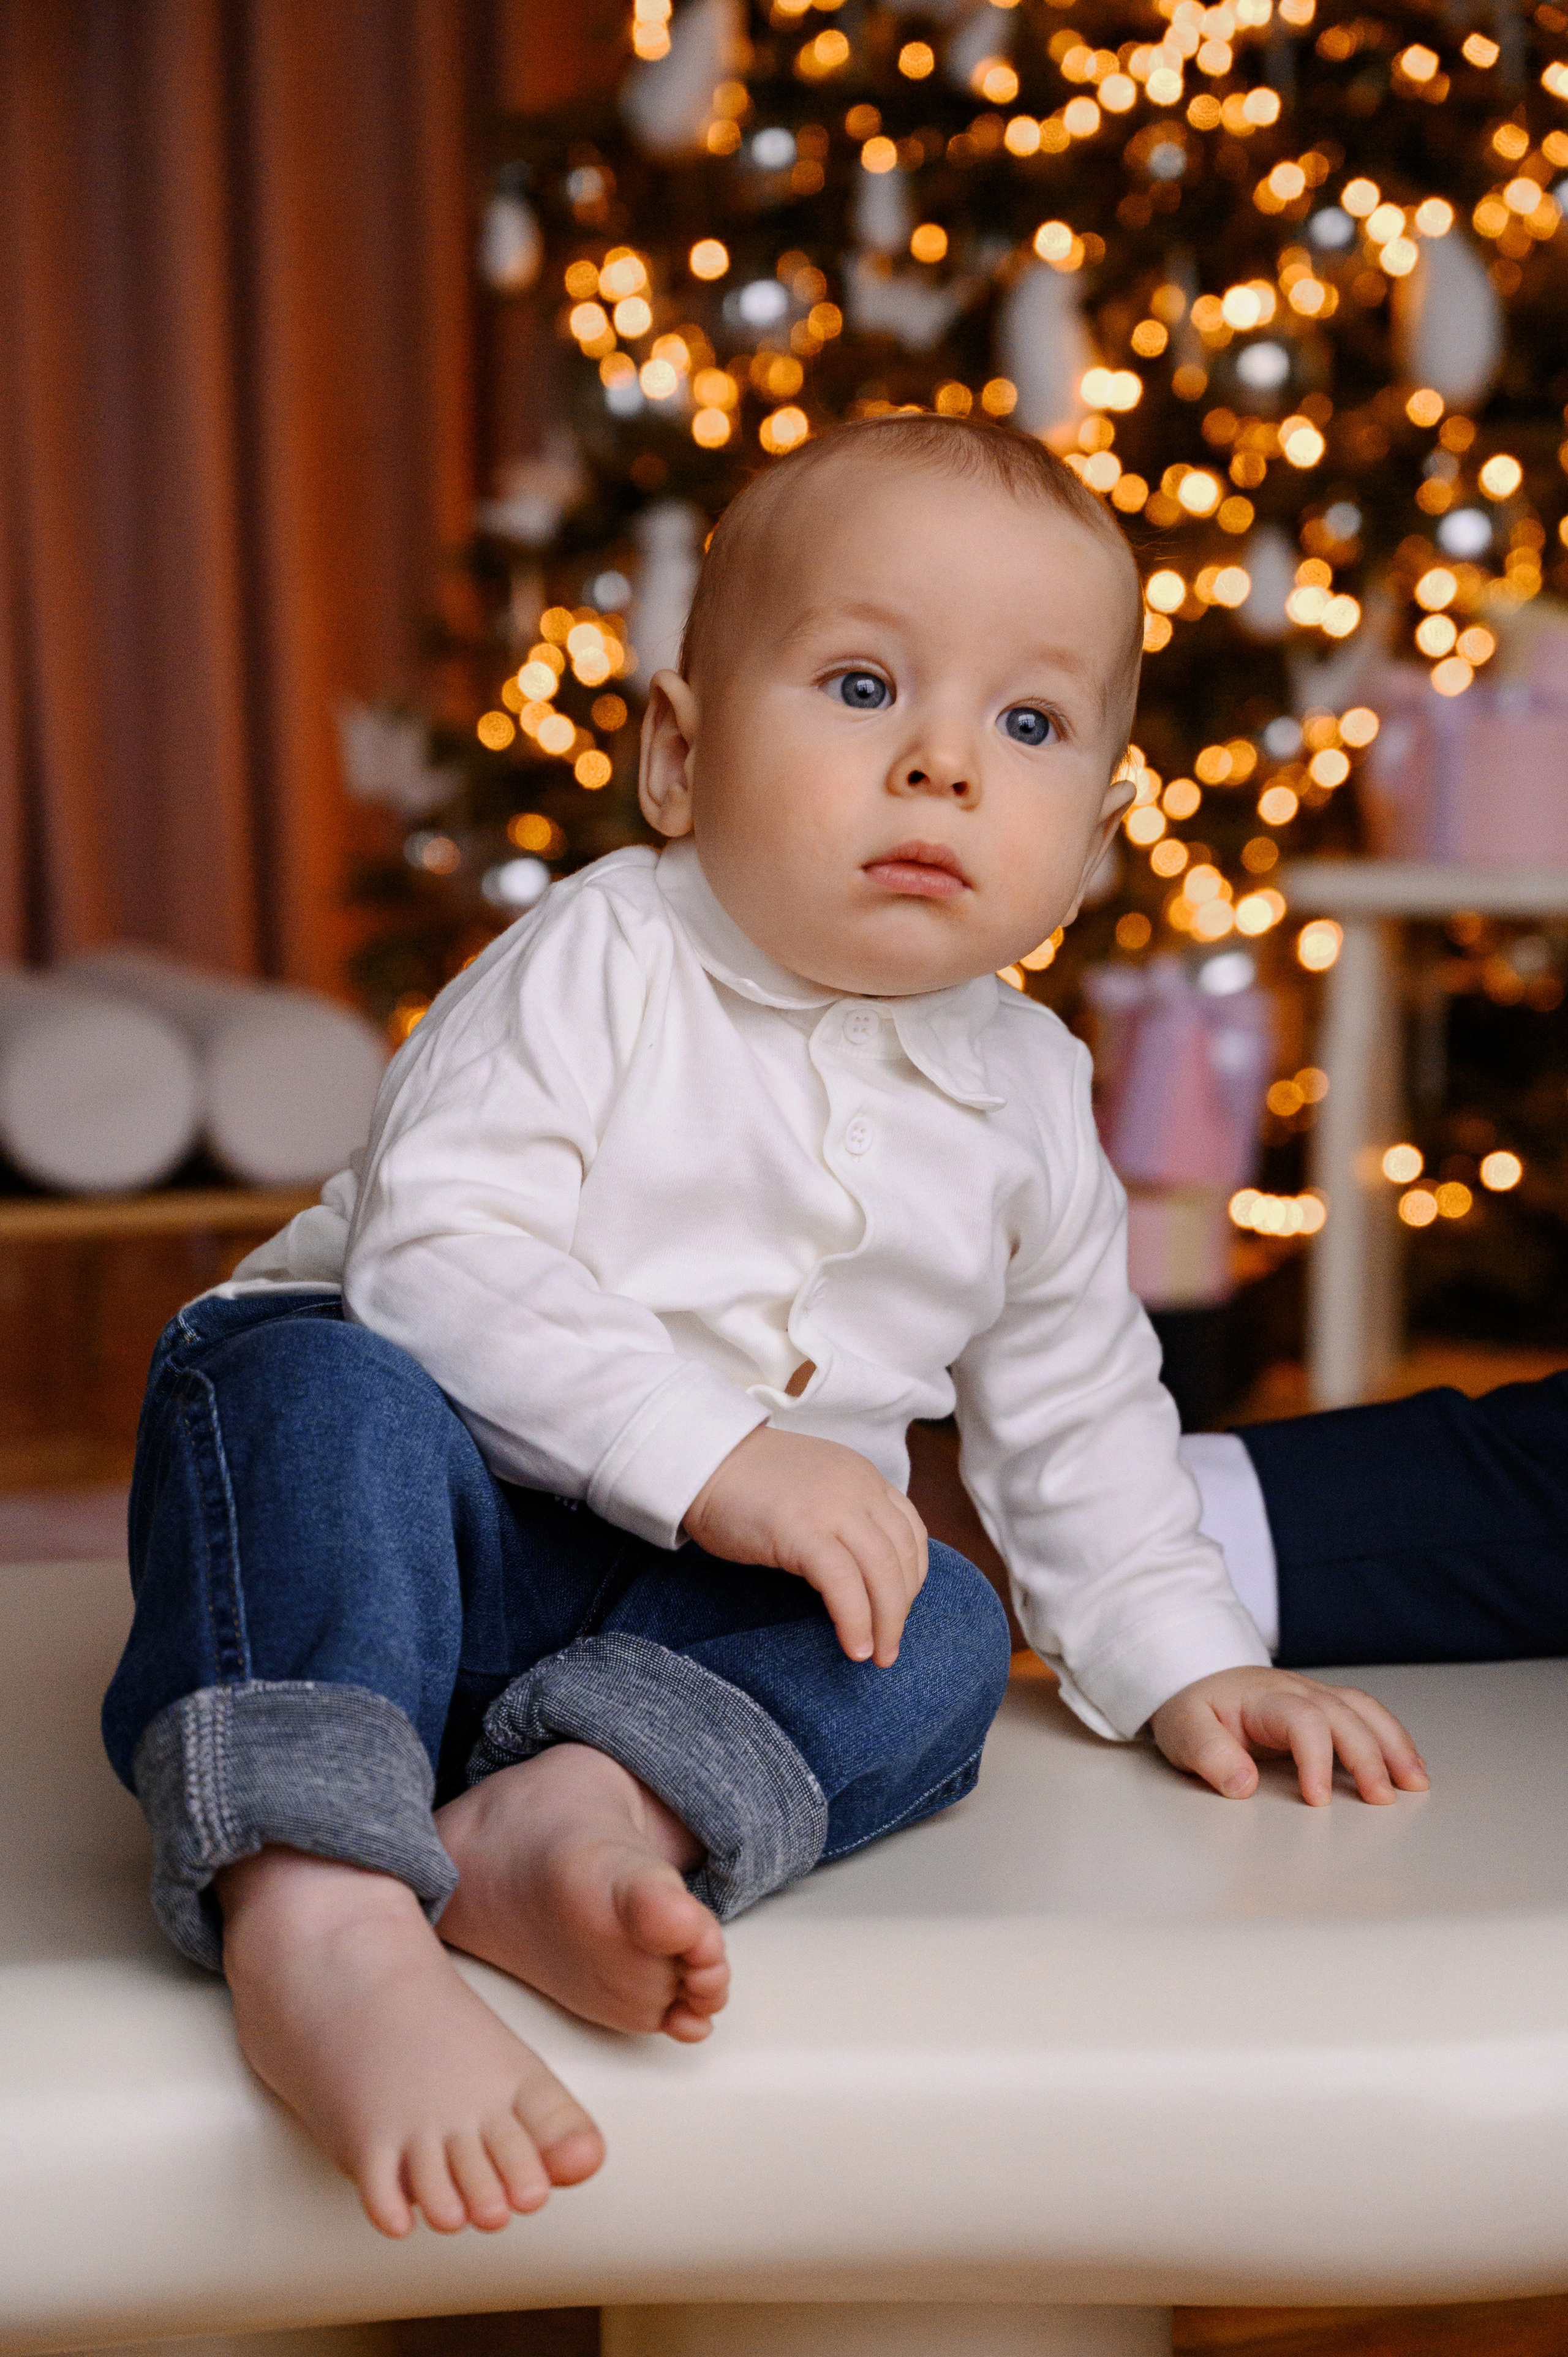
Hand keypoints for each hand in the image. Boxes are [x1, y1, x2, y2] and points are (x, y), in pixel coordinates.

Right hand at [685, 1427, 927, 1666]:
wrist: (701, 1461)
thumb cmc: (746, 1483)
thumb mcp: (812, 1489)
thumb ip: (841, 1516)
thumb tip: (859, 1573)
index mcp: (862, 1477)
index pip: (910, 1530)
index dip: (912, 1576)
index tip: (898, 1608)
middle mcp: (857, 1488)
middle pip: (903, 1556)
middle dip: (902, 1608)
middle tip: (890, 1647)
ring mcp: (832, 1507)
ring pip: (882, 1572)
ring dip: (886, 1621)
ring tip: (877, 1655)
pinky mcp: (802, 1530)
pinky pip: (843, 1583)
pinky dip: (855, 1620)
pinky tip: (853, 1647)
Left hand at [1150, 1666, 1429, 1806]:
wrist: (1192, 1678)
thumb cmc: (1192, 1707)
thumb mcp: (1183, 1729)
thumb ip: (1208, 1754)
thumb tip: (1241, 1784)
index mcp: (1263, 1697)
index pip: (1303, 1720)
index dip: (1316, 1759)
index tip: (1318, 1801)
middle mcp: (1296, 1691)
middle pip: (1344, 1715)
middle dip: (1369, 1757)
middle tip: (1382, 1800)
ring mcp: (1314, 1695)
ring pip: (1364, 1711)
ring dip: (1393, 1745)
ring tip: (1415, 1784)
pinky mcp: (1324, 1706)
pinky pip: (1365, 1716)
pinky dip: (1391, 1740)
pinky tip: (1408, 1767)